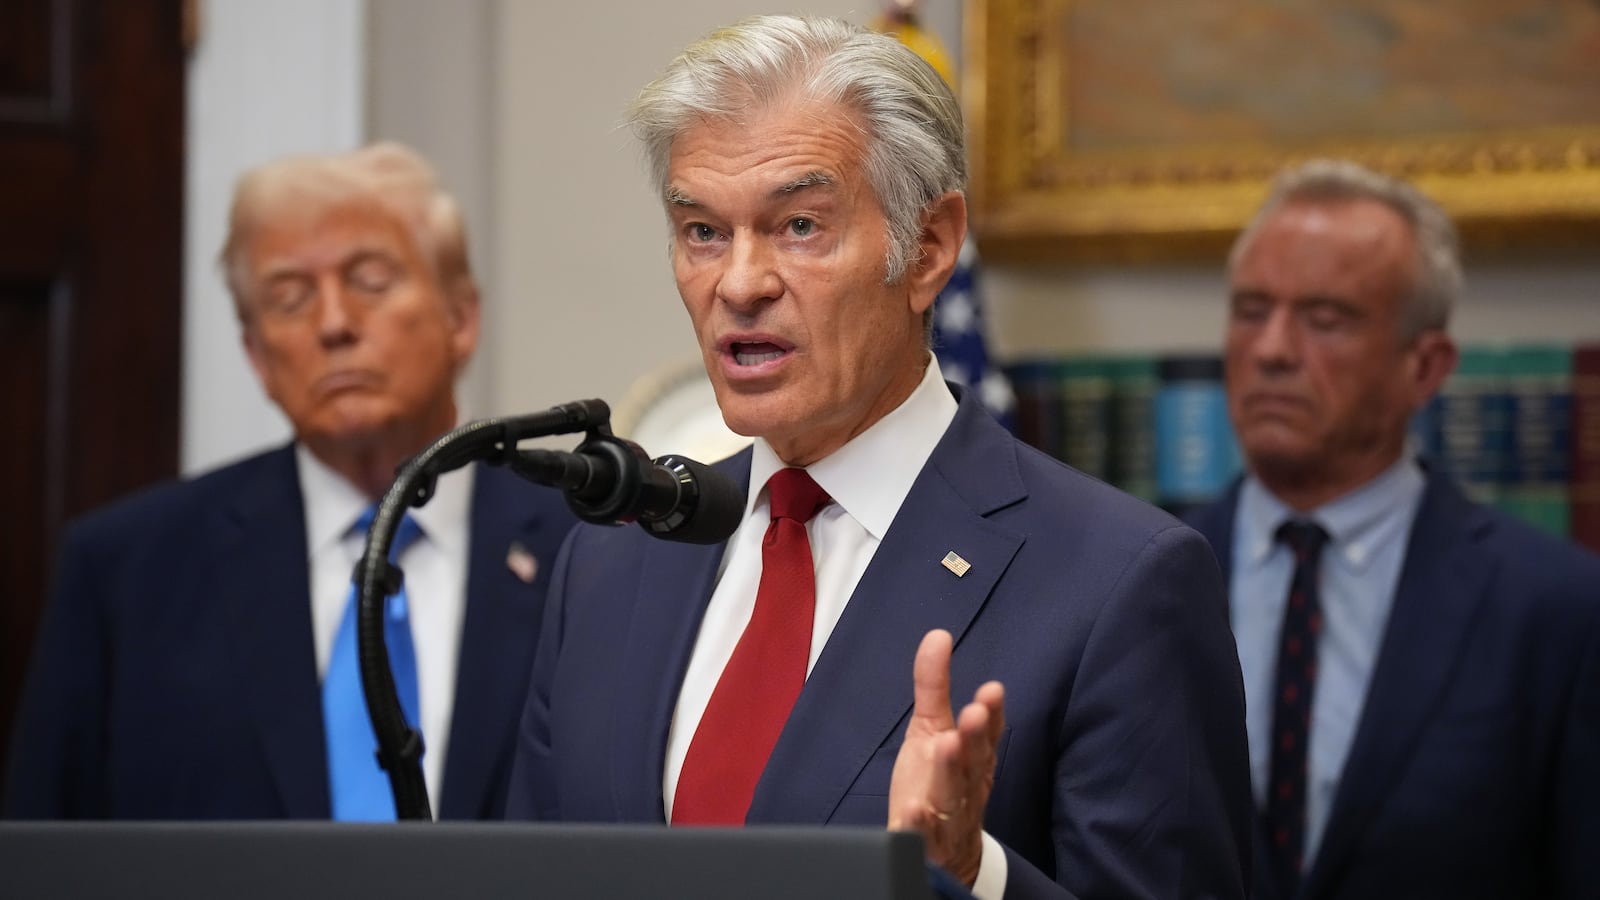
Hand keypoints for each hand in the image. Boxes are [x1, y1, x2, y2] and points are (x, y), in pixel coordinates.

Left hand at [888, 628, 1005, 886]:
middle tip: (974, 714)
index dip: (991, 715)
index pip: (987, 734)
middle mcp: (966, 784)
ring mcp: (949, 815)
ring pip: (953, 794)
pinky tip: (914, 809)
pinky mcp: (927, 843)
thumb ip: (934, 686)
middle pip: (974, 761)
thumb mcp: (932, 729)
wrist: (945, 851)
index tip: (991, 690)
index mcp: (973, 758)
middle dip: (975, 737)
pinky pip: (925, 836)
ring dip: (951, 771)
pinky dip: (921, 824)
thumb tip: (938, 635)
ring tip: (946, 745)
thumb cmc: (938, 781)